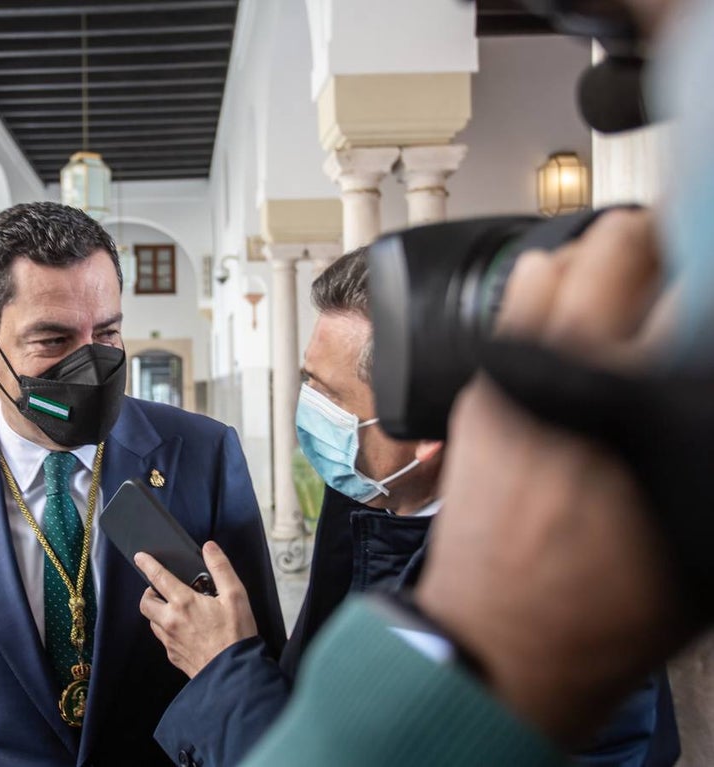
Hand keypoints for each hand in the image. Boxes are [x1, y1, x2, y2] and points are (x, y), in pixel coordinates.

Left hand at [136, 541, 257, 678]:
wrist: (234, 675)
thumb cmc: (236, 636)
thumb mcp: (236, 596)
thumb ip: (221, 568)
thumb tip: (210, 548)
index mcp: (184, 603)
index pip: (158, 578)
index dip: (147, 564)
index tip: (141, 557)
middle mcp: (171, 621)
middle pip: (145, 602)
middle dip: (149, 592)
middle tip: (161, 589)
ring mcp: (170, 641)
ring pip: (152, 622)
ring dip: (158, 612)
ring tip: (175, 609)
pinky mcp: (174, 656)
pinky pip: (163, 639)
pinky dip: (168, 630)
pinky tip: (184, 629)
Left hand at [415, 209, 688, 744]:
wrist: (501, 638)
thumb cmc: (611, 605)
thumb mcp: (700, 523)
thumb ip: (704, 428)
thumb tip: (699, 367)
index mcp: (637, 396)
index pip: (681, 277)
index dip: (702, 265)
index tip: (706, 275)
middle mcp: (565, 366)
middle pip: (613, 244)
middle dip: (656, 245)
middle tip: (681, 269)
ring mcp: (508, 374)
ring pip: (551, 267)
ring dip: (593, 269)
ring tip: (626, 298)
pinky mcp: (476, 393)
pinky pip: (511, 315)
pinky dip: (546, 308)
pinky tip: (575, 340)